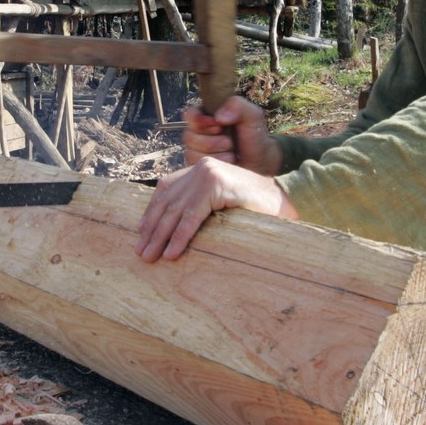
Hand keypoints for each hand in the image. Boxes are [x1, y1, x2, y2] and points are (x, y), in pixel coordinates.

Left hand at [134, 157, 297, 262]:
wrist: (283, 202)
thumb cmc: (253, 209)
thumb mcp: (219, 204)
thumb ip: (198, 206)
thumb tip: (167, 229)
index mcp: (198, 169)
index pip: (166, 191)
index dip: (151, 213)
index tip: (141, 235)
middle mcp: (200, 167)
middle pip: (168, 202)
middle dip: (152, 230)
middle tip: (141, 253)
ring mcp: (209, 174)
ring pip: (177, 210)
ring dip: (161, 237)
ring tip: (151, 257)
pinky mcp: (217, 185)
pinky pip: (192, 216)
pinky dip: (180, 236)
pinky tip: (172, 252)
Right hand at [183, 96, 281, 174]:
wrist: (262, 162)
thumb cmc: (255, 136)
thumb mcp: (252, 115)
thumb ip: (237, 106)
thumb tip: (218, 117)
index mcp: (207, 116)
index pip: (190, 115)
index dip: (201, 121)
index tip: (220, 125)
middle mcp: (199, 133)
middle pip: (189, 136)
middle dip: (213, 141)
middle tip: (231, 141)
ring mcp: (197, 151)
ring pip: (191, 153)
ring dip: (217, 154)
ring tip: (232, 152)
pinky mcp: (199, 167)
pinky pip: (196, 166)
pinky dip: (216, 164)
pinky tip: (229, 163)